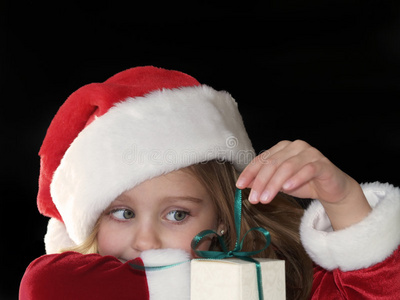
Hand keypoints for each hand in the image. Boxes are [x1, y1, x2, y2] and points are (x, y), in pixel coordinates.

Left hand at [236, 140, 370, 229]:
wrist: (331, 189)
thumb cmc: (304, 183)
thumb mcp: (279, 183)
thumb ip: (263, 181)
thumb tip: (244, 184)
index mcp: (283, 148)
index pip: (262, 159)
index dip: (249, 172)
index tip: (239, 185)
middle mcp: (295, 147)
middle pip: (273, 163)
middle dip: (261, 182)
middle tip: (254, 198)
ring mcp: (310, 153)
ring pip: (287, 167)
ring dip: (274, 184)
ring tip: (266, 198)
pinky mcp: (322, 164)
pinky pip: (307, 170)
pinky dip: (296, 179)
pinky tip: (287, 189)